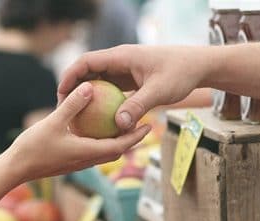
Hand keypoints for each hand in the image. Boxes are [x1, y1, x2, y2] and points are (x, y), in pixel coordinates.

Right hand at [5, 81, 150, 182]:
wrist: (15, 169)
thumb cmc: (33, 147)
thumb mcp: (53, 122)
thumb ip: (73, 105)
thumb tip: (90, 87)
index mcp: (88, 152)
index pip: (120, 146)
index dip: (136, 136)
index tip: (149, 125)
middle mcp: (87, 160)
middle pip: (117, 150)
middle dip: (132, 139)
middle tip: (144, 124)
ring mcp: (79, 162)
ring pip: (105, 152)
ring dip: (118, 141)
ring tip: (125, 125)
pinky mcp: (70, 161)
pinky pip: (92, 150)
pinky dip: (101, 141)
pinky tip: (96, 128)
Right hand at [58, 45, 207, 131]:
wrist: (198, 66)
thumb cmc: (181, 73)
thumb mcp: (159, 91)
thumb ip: (138, 106)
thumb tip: (119, 125)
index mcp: (122, 56)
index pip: (87, 62)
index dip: (70, 76)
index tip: (60, 94)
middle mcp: (120, 61)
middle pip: (88, 72)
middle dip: (74, 88)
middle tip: (63, 110)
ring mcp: (125, 70)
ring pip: (99, 82)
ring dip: (88, 97)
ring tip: (77, 117)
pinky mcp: (132, 80)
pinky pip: (111, 90)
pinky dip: (103, 103)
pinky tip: (99, 121)